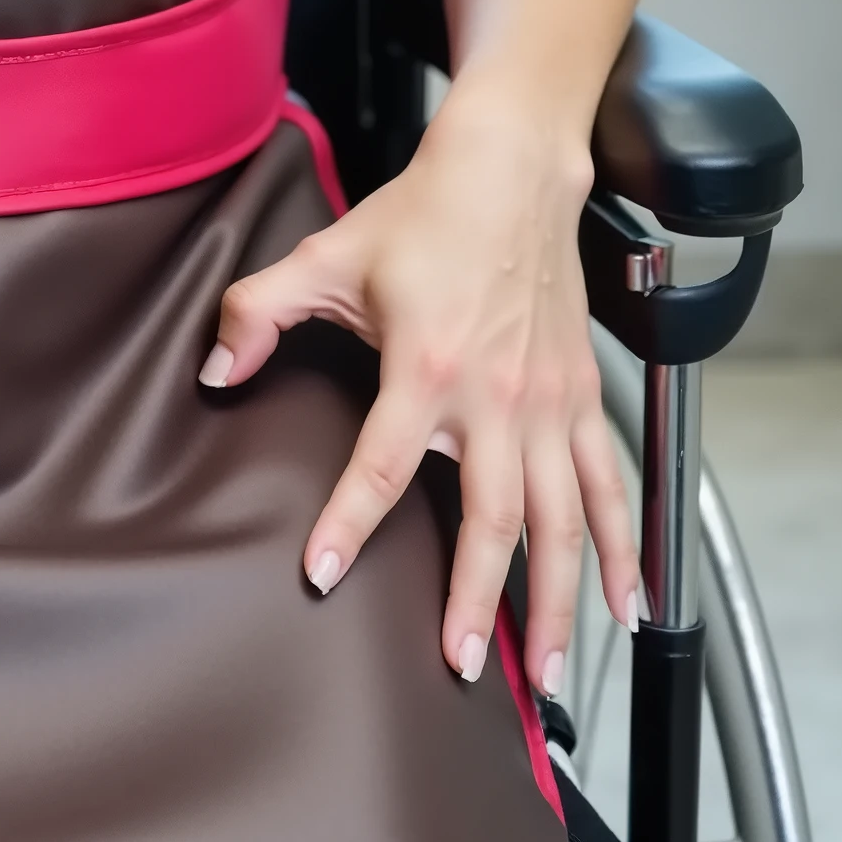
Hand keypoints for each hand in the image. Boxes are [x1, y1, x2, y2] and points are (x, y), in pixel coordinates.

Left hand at [203, 82, 639, 691]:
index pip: (383, 465)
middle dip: (478, 601)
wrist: (511, 170)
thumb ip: (259, 311)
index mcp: (428, 365)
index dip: (349, 523)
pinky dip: (625, 551)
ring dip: (557, 601)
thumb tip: (216, 369)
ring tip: (544, 671)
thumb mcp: (326, 256)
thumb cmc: (421, 215)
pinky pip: (612, 489)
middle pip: (495, 521)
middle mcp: (498, 397)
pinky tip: (625, 604)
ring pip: (564, 523)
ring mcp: (550, 404)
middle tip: (462, 665)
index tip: (323, 577)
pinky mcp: (583, 400)